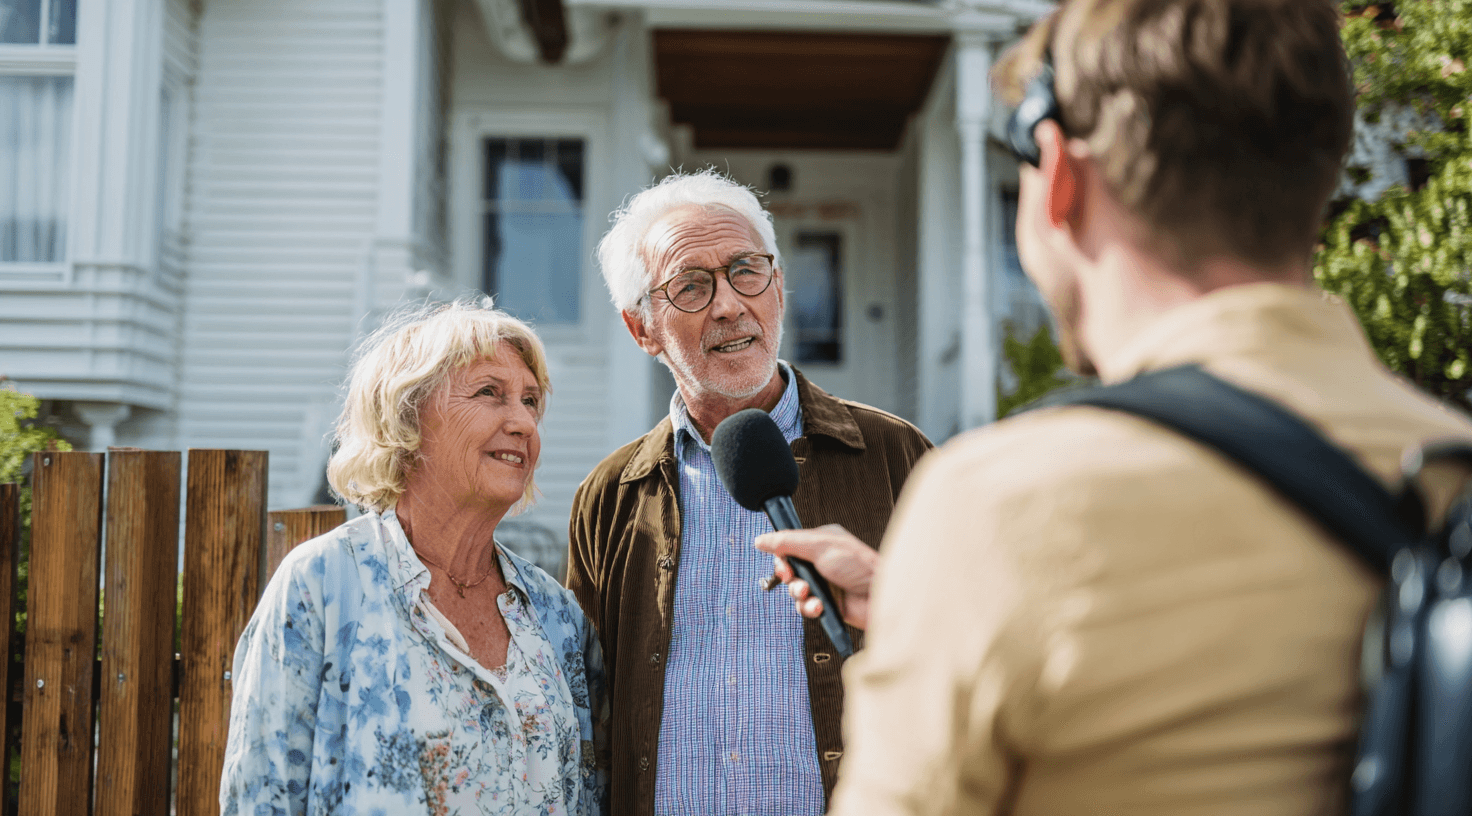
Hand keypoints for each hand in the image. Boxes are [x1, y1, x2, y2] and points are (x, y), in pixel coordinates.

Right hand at [753, 524, 876, 629]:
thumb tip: (761, 539)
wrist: (881, 597)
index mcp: (821, 543)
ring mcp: (824, 584)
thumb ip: (788, 542)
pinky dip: (809, 608)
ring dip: (799, 595)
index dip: (782, 558)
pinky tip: (819, 607)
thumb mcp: (821, 547)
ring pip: (795, 591)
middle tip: (793, 580)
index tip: (783, 566)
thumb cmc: (859, 567)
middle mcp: (822, 562)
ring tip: (810, 595)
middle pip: (789, 570)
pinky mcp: (827, 604)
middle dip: (789, 578)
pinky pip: (806, 608)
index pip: (789, 547)